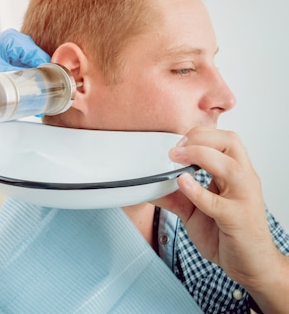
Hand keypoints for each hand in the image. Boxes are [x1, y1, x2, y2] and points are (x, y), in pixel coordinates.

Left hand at [153, 126, 288, 312]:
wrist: (252, 265)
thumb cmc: (228, 234)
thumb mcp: (195, 211)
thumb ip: (175, 196)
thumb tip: (148, 187)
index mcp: (236, 174)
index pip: (225, 139)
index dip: (200, 134)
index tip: (177, 142)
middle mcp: (243, 181)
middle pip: (231, 143)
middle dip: (201, 138)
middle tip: (176, 148)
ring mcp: (243, 199)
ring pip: (230, 167)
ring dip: (200, 156)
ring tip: (177, 157)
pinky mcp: (237, 220)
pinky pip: (218, 203)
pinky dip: (198, 190)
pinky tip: (183, 183)